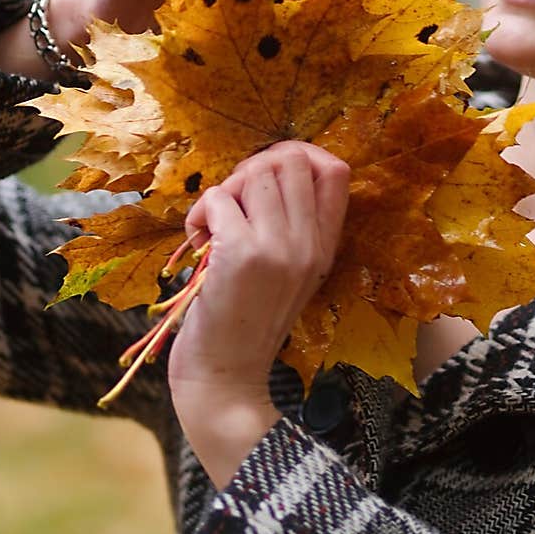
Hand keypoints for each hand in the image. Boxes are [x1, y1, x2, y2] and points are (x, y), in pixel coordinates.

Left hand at [168, 142, 350, 488]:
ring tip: (213, 226)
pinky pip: (217, 198)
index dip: (300, 156)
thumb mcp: (290, 275)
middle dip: (252, 169)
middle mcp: (308, 243)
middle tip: (232, 203)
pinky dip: (199, 214)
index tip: (266, 177)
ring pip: (253, 173)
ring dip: (223, 191)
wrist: (226, 377)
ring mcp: (277, 247)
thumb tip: (263, 171)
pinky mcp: (240, 254)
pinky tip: (197, 243)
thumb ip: (291, 227)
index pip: (336, 170)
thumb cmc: (247, 323)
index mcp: (325, 247)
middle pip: (292, 160)